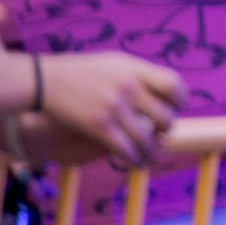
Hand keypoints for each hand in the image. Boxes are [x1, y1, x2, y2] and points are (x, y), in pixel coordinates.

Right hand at [39, 51, 186, 167]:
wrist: (46, 80)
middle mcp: (130, 87)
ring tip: (150, 155)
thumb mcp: (116, 62)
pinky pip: (126, 149)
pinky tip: (135, 162)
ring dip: (152, 151)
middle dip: (166, 129)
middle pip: (164, 116)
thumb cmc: (83, 71)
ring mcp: (114, 107)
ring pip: (147, 138)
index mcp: (136, 69)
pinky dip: (134, 159)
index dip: (179, 101)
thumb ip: (140, 75)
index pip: (173, 86)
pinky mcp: (98, 125)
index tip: (175, 107)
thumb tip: (166, 88)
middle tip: (160, 133)